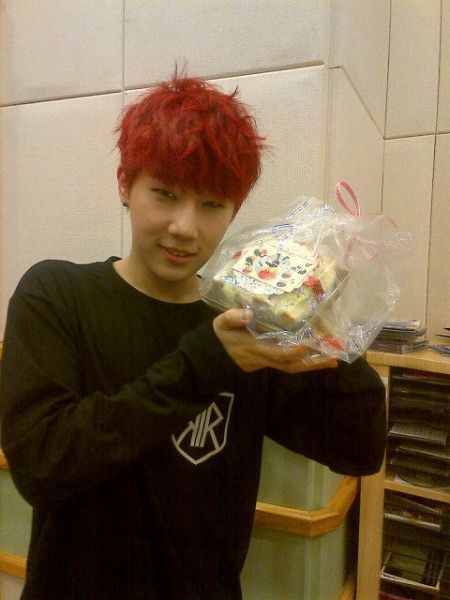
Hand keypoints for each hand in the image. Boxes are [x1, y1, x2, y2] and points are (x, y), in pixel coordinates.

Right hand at [213, 309, 337, 372]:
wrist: (210, 357)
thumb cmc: (218, 337)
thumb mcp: (220, 324)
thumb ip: (232, 317)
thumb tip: (247, 312)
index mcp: (254, 348)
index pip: (278, 353)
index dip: (294, 350)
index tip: (309, 342)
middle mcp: (263, 358)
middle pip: (291, 365)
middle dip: (312, 363)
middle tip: (334, 358)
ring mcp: (265, 363)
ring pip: (291, 367)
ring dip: (312, 364)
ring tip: (332, 360)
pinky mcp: (267, 362)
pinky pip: (287, 364)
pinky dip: (303, 361)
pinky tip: (316, 356)